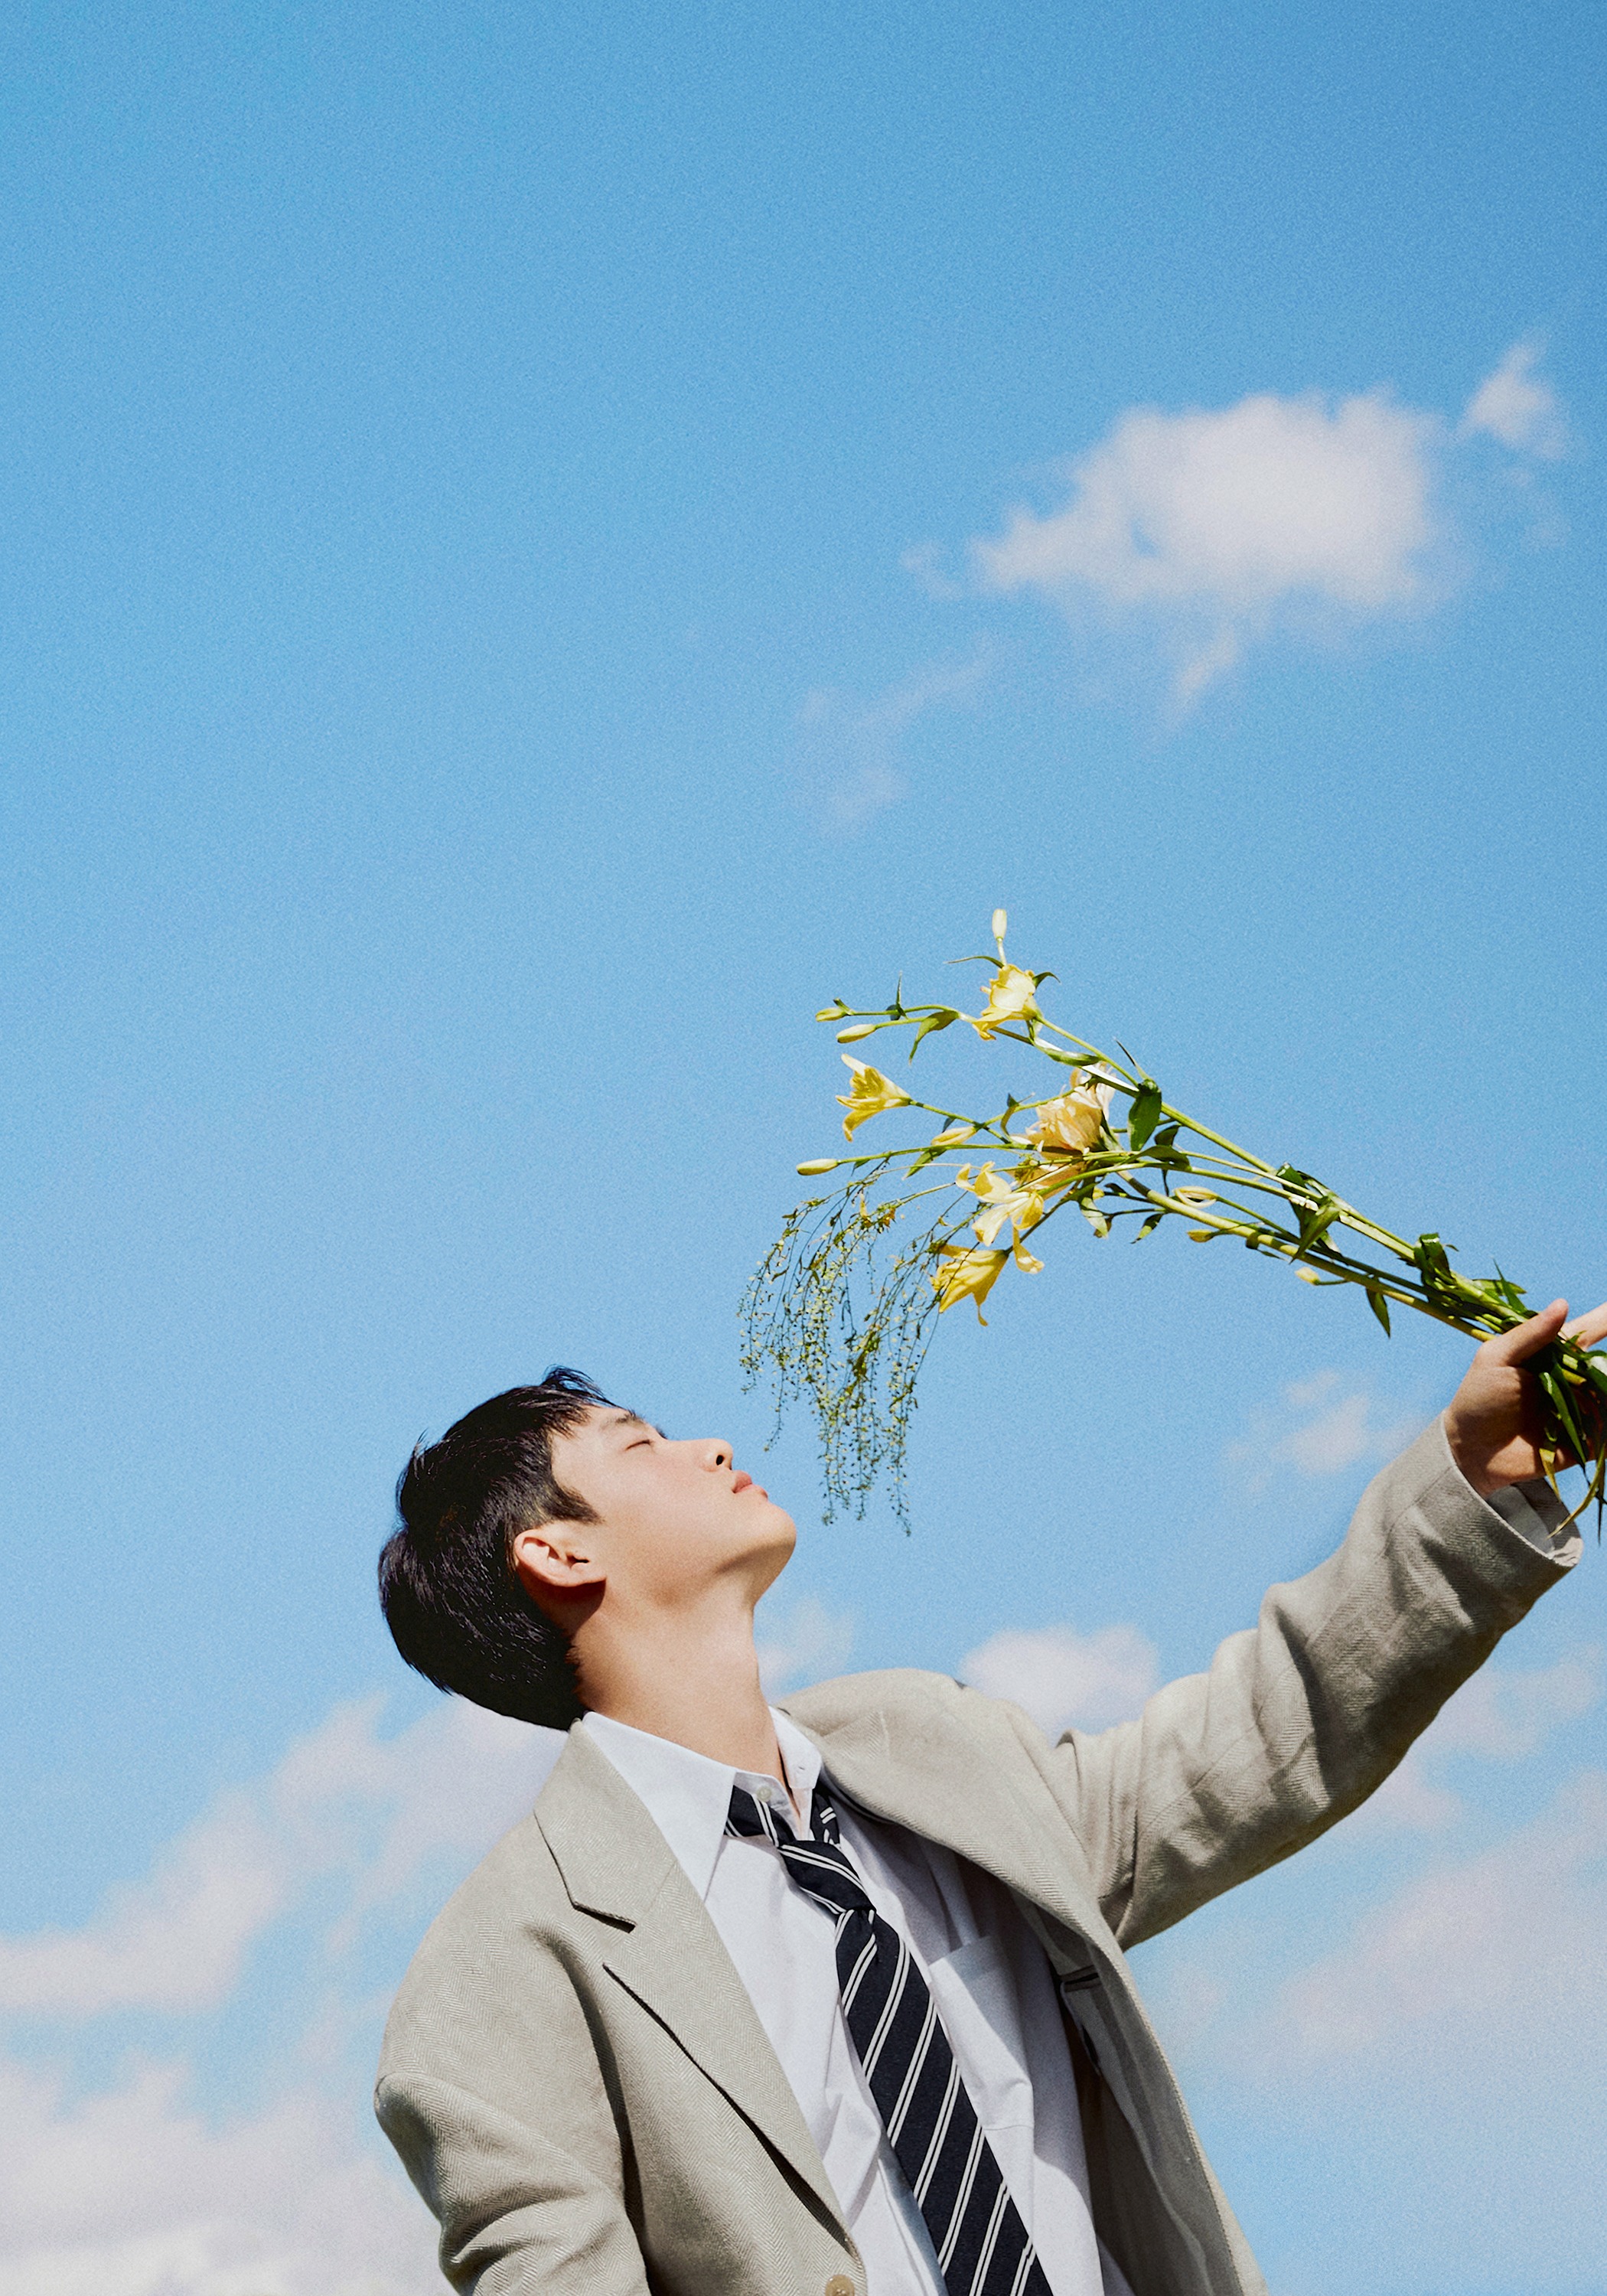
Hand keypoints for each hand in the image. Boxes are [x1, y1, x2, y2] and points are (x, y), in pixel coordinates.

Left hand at [1444, 1298, 1606, 1496]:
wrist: (1472, 1451)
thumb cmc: (1478, 1398)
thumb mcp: (1496, 1359)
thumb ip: (1530, 1334)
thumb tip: (1562, 1303)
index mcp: (1553, 1355)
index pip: (1589, 1330)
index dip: (1605, 1320)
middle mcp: (1572, 1380)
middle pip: (1603, 1365)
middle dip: (1605, 1366)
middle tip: (1592, 1374)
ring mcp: (1581, 1409)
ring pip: (1606, 1394)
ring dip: (1604, 1391)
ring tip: (1595, 1393)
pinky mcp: (1586, 1440)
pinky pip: (1605, 1431)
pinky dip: (1605, 1425)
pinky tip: (1599, 1420)